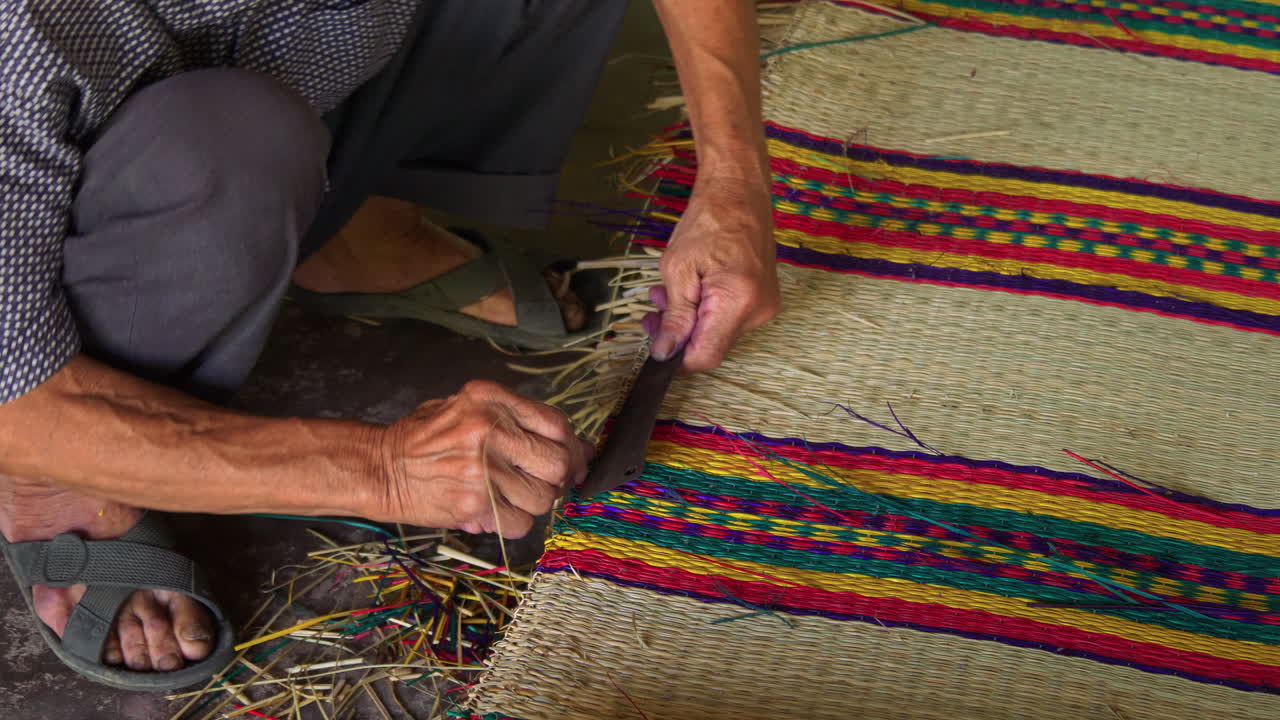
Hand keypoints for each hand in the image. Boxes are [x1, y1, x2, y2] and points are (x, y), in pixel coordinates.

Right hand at [373, 380, 589, 537]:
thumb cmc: (425, 437)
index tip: (577, 458)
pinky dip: (515, 523)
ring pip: (544, 497)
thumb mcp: (467, 406)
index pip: (556, 423)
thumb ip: (514, 419)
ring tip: (512, 496)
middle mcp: (491, 430)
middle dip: (561, 477)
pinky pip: (521, 523)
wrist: (380, 467)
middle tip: (549, 482)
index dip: (574, 446)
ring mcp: (484, 469)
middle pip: (558, 462)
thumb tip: (572, 447)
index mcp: (491, 400)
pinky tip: (497, 512)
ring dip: (535, 502)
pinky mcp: (475, 504)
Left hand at [650, 174, 779, 371]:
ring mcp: (765, 305)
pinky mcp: (763, 298)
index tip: (655, 343)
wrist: (739, 191)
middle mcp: (759, 310)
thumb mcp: (678, 269)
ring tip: (664, 295)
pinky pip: (729, 318)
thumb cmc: (708, 221)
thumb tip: (664, 352)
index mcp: (738, 301)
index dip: (677, 359)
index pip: (706, 356)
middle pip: (712, 346)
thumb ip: (674, 316)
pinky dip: (705, 310)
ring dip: (688, 320)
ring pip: (718, 332)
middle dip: (678, 334)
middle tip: (651, 313)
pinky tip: (689, 291)